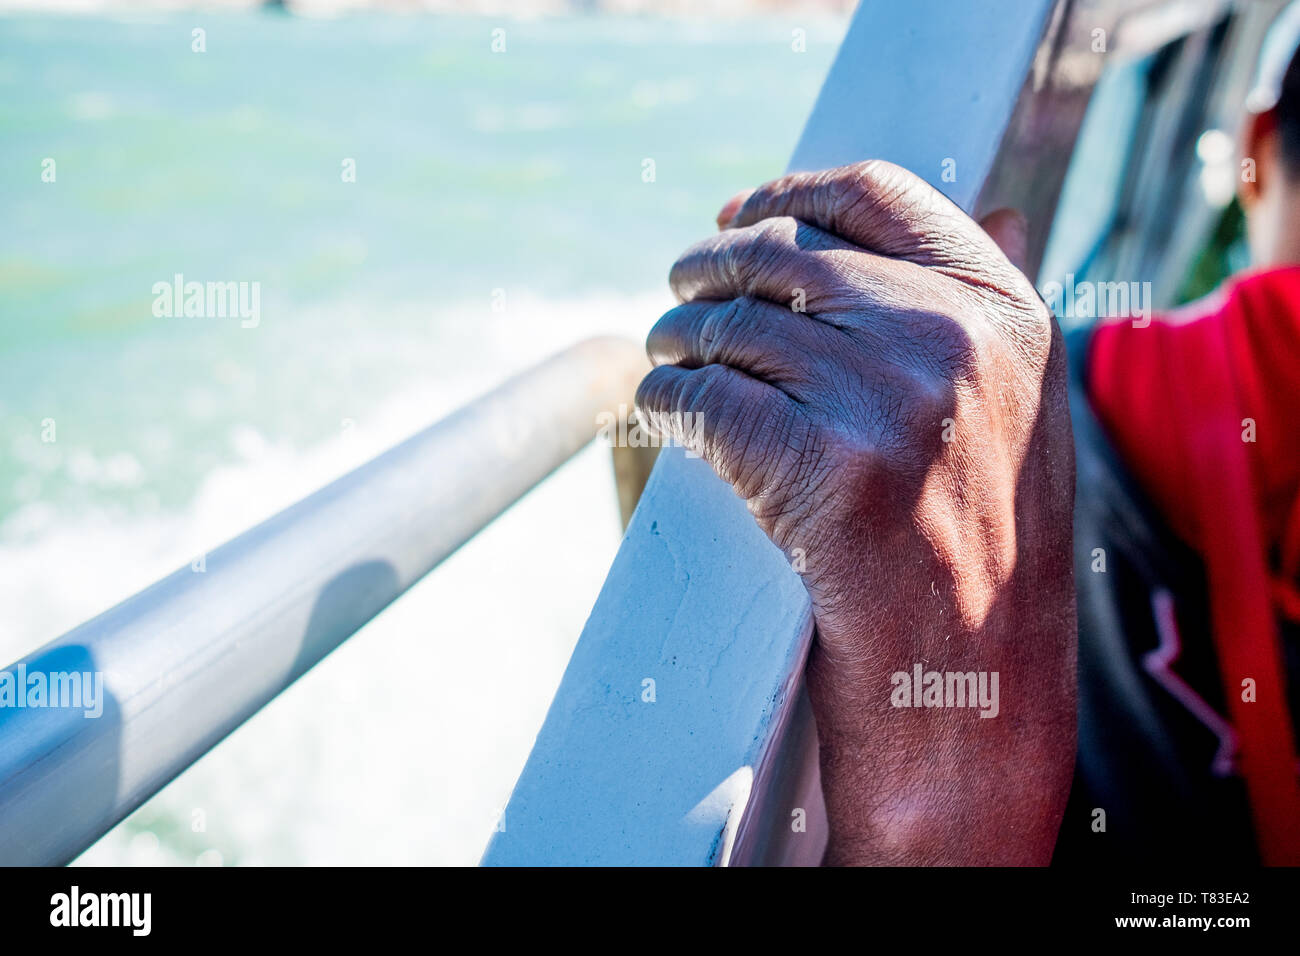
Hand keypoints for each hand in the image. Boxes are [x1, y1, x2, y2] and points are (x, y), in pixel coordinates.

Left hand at [636, 160, 1075, 864]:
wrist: (974, 685)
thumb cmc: (984, 550)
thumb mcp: (1022, 407)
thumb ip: (988, 309)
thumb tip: (992, 204)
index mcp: (1000, 309)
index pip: (872, 195)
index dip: (788, 193)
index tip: (738, 212)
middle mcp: (948, 338)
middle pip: (782, 253)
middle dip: (710, 266)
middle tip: (681, 289)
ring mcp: (885, 400)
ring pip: (727, 325)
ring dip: (676, 337)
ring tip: (666, 356)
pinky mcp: (819, 468)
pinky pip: (699, 397)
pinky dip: (664, 398)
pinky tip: (662, 411)